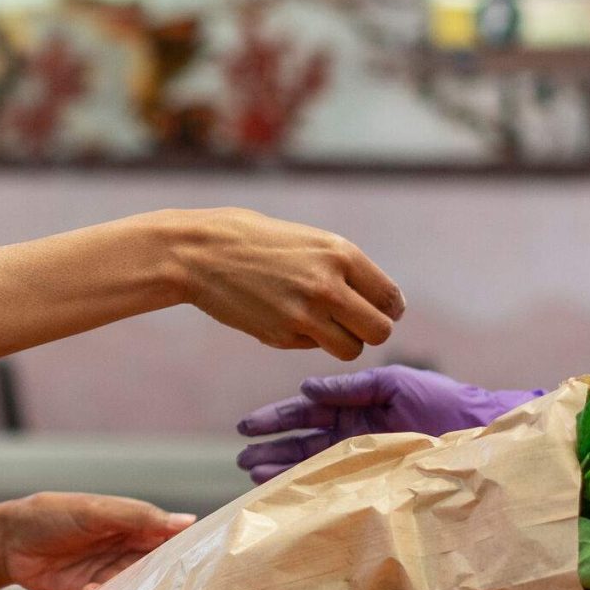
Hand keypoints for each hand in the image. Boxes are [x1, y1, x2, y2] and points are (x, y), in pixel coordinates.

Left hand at [0, 492, 193, 589]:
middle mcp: (124, 550)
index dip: (187, 549)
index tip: (210, 563)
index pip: (168, 537)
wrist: (7, 541)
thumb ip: (139, 517)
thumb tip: (188, 521)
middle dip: (166, 578)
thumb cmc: (51, 514)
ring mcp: (107, 574)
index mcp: (131, 525)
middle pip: (155, 567)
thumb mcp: (95, 511)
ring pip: (134, 588)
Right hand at [173, 210, 406, 359]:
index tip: (374, 310)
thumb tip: (370, 299)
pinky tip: (282, 317)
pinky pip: (312, 347)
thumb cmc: (253, 241)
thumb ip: (340, 268)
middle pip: (380, 331)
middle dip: (370, 331)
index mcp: (341, 255)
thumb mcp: (307, 242)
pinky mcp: (282, 336)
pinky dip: (305, 339)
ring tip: (322, 326)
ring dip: (342, 342)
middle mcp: (330, 286)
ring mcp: (305, 315)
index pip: (390, 298)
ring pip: (351, 349)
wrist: (200, 253)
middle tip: (353, 324)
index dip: (387, 309)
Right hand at [234, 366, 542, 483]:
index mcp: (356, 404)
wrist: (480, 434)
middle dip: (271, 447)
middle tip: (241, 456)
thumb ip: (350, 386)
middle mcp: (353, 433)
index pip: (306, 409)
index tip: (246, 426)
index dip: (276, 417)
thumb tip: (305, 387)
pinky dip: (306, 485)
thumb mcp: (395, 383)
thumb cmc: (444, 401)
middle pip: (301, 439)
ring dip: (281, 467)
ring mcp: (362, 458)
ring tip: (252, 473)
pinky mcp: (373, 479)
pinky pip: (332, 482)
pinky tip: (282, 488)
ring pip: (311, 462)